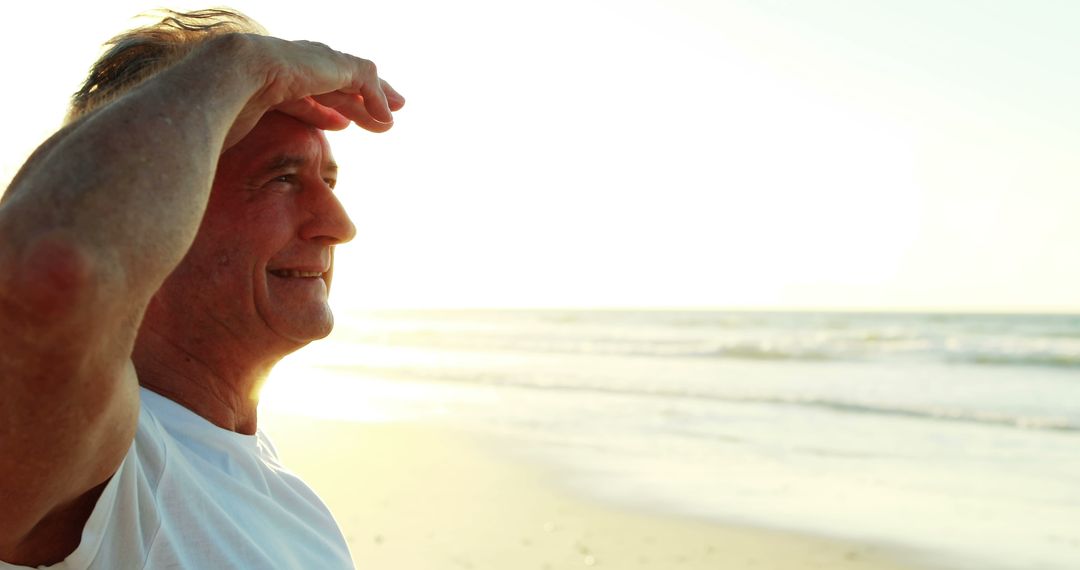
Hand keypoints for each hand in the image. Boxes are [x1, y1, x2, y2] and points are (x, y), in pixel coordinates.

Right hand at [222, 35, 405, 148]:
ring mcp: (311, 62)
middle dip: (358, 99)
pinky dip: (376, 98)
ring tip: (397, 112)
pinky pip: (364, 79)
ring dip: (376, 98)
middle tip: (381, 116)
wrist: (224, 80)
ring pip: (355, 78)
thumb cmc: (216, 113)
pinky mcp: (331, 65)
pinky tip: (386, 118)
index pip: (307, 94)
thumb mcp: (242, 131)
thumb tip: (252, 167)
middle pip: (336, 83)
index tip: (341, 125)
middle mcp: (293, 66)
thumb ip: (257, 142)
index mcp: (272, 81)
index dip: (326, 109)